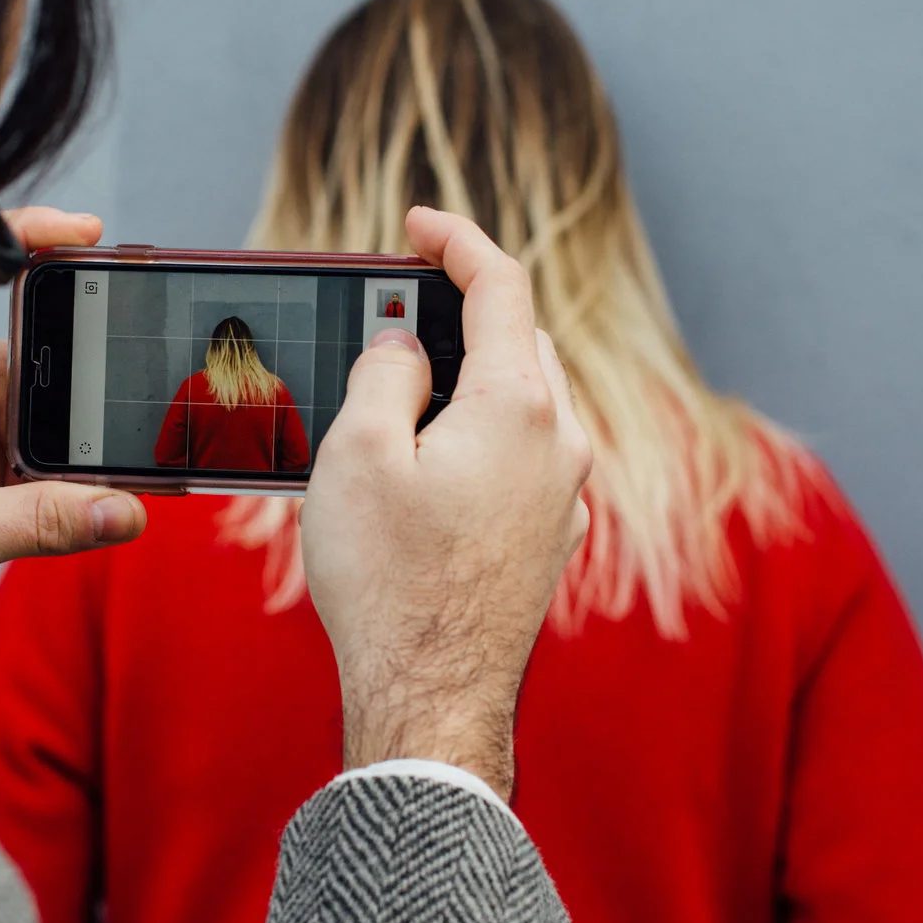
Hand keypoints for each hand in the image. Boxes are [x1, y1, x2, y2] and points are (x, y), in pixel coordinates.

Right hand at [298, 208, 592, 801]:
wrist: (432, 698)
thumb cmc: (389, 581)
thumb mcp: (358, 454)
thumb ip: (384, 373)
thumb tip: (404, 348)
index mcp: (519, 405)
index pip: (501, 285)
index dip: (456, 240)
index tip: (418, 225)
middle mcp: (560, 443)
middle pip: (521, 340)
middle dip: (464, 312)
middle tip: (398, 309)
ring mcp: (564, 498)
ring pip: (529, 400)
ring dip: (475, 376)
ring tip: (403, 391)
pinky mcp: (552, 542)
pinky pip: (525, 457)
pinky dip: (484, 433)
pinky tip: (430, 463)